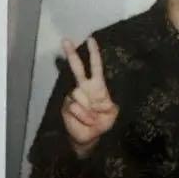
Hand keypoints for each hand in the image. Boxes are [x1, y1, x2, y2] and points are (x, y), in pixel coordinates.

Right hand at [60, 36, 118, 156]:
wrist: (89, 137)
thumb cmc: (103, 122)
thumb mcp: (112, 114)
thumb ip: (108, 107)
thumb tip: (93, 103)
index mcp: (98, 87)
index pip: (95, 67)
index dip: (93, 54)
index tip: (90, 40)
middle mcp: (84, 88)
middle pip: (77, 68)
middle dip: (71, 54)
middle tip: (65, 40)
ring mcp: (73, 96)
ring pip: (78, 95)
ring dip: (87, 110)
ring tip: (91, 119)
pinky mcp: (66, 106)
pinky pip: (74, 107)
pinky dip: (81, 116)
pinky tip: (84, 121)